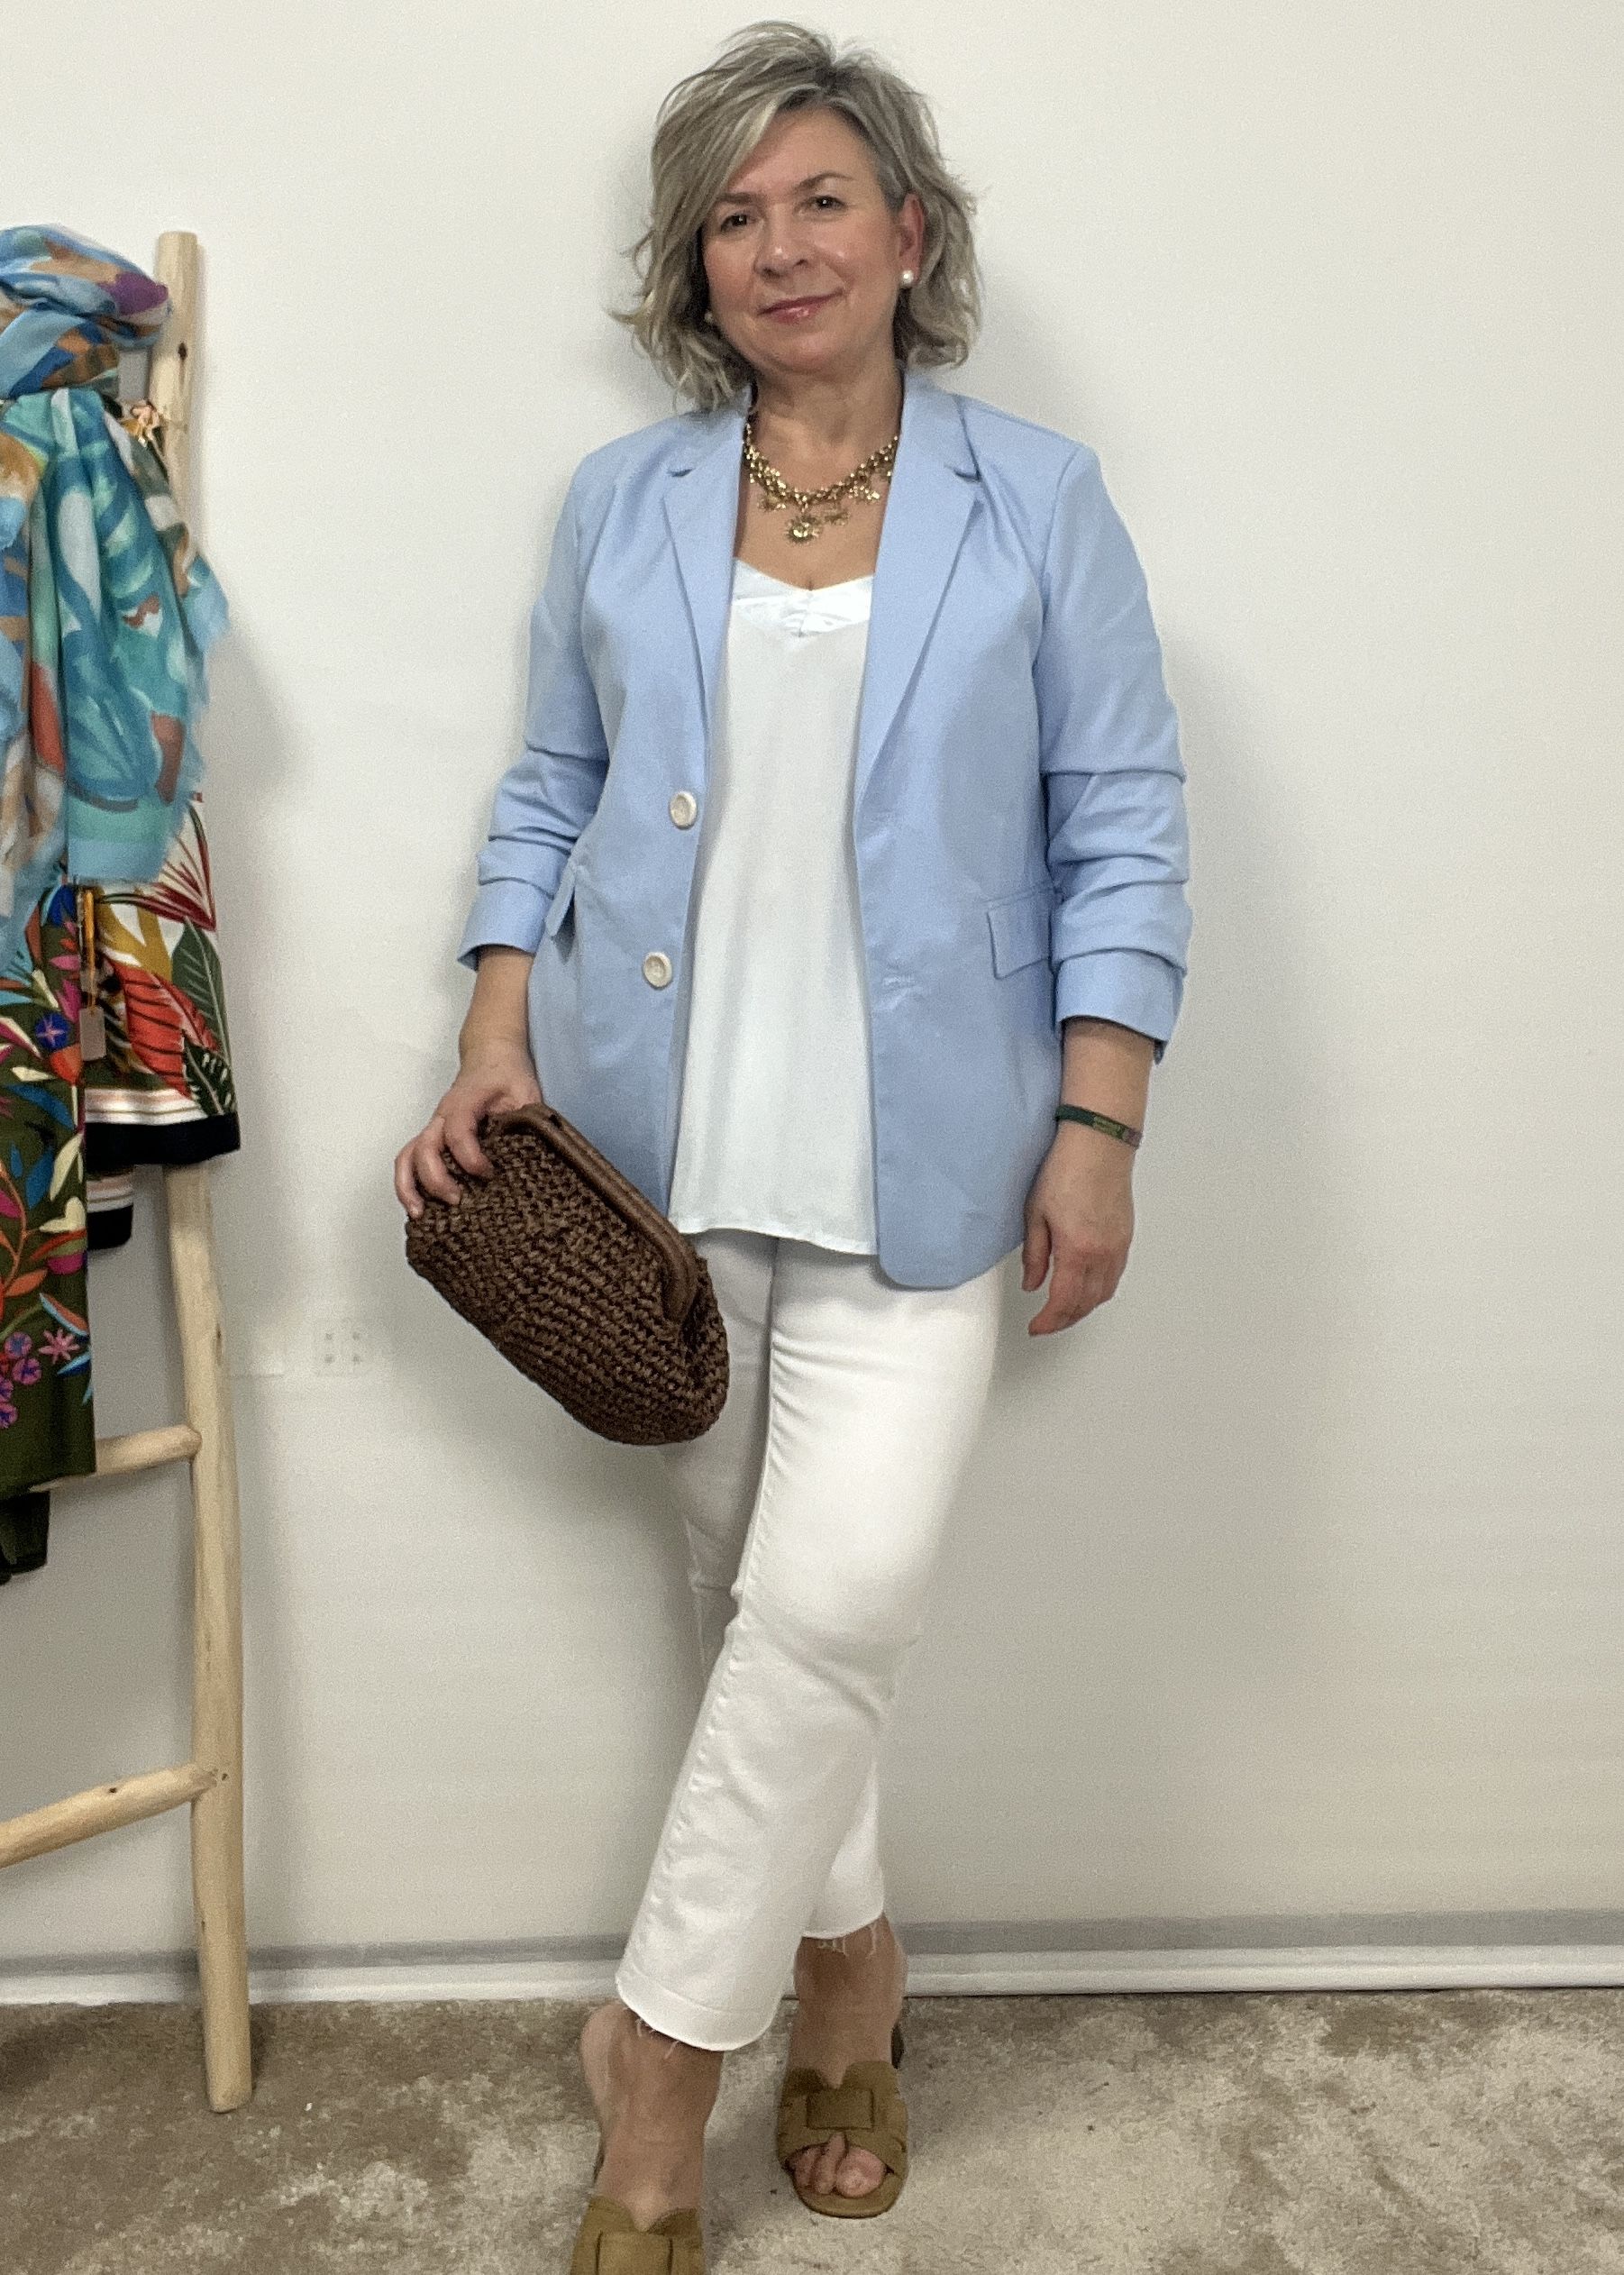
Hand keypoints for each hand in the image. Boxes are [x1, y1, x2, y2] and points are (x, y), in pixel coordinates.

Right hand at [395, 1042, 543, 1218]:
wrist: (490, 1057)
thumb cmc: (507, 1075)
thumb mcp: (525, 1092)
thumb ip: (525, 1120)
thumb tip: (529, 1153)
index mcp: (465, 1103)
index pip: (458, 1131)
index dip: (470, 1157)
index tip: (489, 1174)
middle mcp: (442, 1116)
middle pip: (424, 1148)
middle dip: (437, 1179)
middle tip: (458, 1201)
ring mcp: (434, 1128)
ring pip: (408, 1156)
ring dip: (409, 1186)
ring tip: (420, 1213)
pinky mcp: (433, 1138)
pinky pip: (410, 1160)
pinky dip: (408, 1184)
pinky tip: (418, 1206)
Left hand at [1020, 1128, 1134, 1334]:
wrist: (1098, 1143)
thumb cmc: (1066, 1168)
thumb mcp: (1035, 1213)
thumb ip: (1034, 1255)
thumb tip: (1032, 1283)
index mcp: (1077, 1249)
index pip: (1064, 1302)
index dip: (1049, 1321)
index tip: (1037, 1327)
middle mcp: (1103, 1253)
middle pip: (1086, 1303)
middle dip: (1065, 1320)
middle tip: (1047, 1324)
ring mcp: (1118, 1246)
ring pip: (1104, 1293)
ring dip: (1084, 1308)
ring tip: (1064, 1310)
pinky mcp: (1125, 1236)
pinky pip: (1115, 1276)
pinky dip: (1099, 1290)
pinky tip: (1086, 1287)